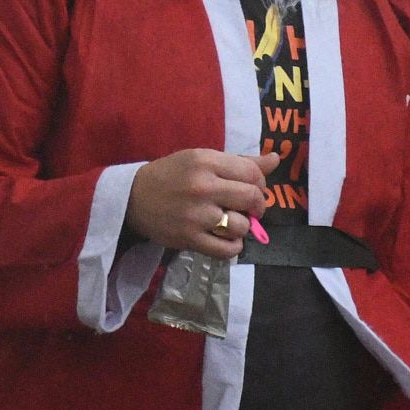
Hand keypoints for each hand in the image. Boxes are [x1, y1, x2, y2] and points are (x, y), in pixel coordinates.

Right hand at [126, 149, 279, 258]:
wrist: (134, 197)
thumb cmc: (172, 174)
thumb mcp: (202, 159)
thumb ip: (240, 162)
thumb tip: (275, 159)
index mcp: (206, 161)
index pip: (252, 173)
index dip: (260, 183)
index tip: (253, 189)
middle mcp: (202, 187)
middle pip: (251, 198)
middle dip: (257, 206)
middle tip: (249, 208)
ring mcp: (196, 215)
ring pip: (241, 226)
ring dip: (243, 227)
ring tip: (231, 223)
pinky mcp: (189, 239)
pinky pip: (226, 250)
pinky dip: (234, 247)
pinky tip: (227, 239)